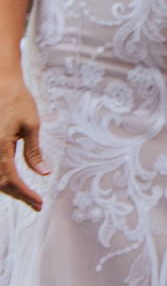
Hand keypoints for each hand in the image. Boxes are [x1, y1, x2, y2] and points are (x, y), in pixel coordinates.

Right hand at [0, 73, 47, 209]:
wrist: (0, 82)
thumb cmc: (16, 100)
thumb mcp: (31, 125)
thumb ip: (33, 151)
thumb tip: (43, 173)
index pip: (10, 179)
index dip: (25, 194)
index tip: (39, 203)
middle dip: (18, 194)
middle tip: (35, 203)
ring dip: (7, 187)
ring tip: (25, 194)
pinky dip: (0, 176)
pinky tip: (11, 179)